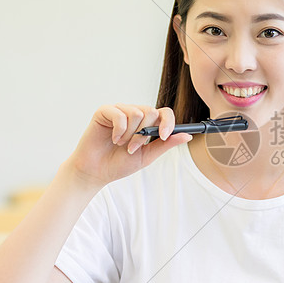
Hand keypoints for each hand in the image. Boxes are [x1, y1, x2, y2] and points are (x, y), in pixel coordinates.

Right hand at [66, 104, 191, 189]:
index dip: (168, 122)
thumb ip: (165, 144)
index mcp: (146, 124)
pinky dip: (119, 130)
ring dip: (131, 134)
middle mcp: (134, 114)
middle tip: (132, 148)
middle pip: (151, 111)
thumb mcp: (147, 156)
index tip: (163, 136)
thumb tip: (187, 135)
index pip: (165, 113)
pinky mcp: (105, 111)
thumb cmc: (119, 164)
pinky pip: (120, 114)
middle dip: (144, 134)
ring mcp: (120, 111)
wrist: (95, 171)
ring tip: (121, 144)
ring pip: (137, 113)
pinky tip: (113, 139)